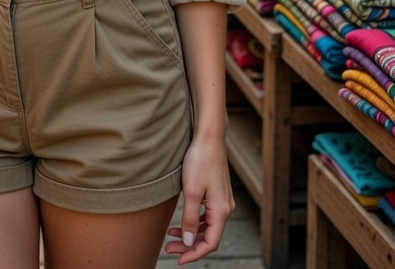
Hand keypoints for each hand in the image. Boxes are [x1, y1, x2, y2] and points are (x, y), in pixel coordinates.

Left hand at [163, 134, 233, 263]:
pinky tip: (182, 222)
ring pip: (207, 227)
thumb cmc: (200, 160)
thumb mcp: (191, 192)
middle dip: (189, 246)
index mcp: (222, 211)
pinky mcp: (217, 194)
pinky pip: (207, 216)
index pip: (210, 243)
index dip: (194, 254)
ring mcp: (222, 201)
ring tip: (171, 237)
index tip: (178, 260)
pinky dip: (195, 222)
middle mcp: (225, 208)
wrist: (209, 137)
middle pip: (209, 237)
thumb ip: (190, 219)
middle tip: (169, 249)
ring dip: (191, 234)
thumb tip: (190, 242)